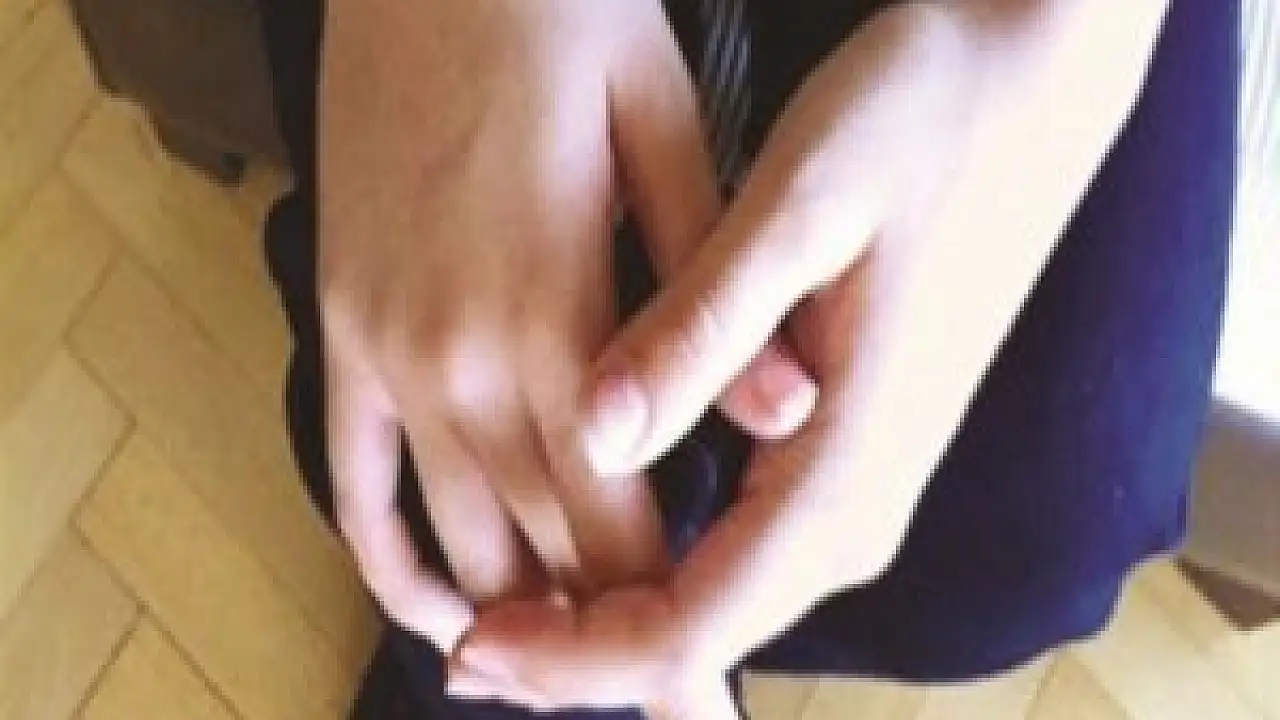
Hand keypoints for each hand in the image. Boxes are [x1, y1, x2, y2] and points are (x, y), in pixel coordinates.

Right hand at [318, 0, 816, 653]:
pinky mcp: (340, 324)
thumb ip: (717, 295)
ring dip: (517, 615)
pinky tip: (438, 613)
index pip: (622, 526)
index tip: (701, 697)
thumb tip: (788, 420)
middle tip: (657, 700)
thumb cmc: (564, 21)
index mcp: (553, 322)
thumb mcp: (668, 130)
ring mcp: (383, 350)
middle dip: (606, 641)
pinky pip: (354, 479)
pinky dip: (390, 562)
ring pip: (454, 537)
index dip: (670, 625)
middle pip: (544, 549)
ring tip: (570, 670)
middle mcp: (456, 362)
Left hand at [444, 8, 984, 713]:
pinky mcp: (854, 441)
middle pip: (704, 632)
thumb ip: (702, 331)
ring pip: (722, 597)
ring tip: (514, 616)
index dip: (575, 658)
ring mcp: (862, 476)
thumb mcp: (803, 208)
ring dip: (616, 622)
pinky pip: (745, 546)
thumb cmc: (928, 121)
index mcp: (844, 468)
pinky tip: (603, 555)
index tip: (474, 647)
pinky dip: (662, 572)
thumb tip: (594, 437)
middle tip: (469, 646)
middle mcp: (859, 503)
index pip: (693, 627)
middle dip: (582, 656)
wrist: (1036, 79)